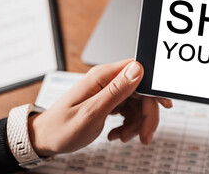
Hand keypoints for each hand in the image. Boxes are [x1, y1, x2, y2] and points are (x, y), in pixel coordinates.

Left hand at [28, 59, 171, 156]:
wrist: (45, 139)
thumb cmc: (62, 128)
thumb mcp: (91, 112)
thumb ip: (116, 90)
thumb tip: (138, 69)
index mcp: (103, 76)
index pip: (139, 71)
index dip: (154, 89)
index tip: (164, 106)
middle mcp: (107, 80)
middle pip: (142, 92)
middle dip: (146, 116)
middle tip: (144, 136)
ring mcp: (108, 91)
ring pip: (138, 104)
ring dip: (136, 124)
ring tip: (122, 137)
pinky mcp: (109, 101)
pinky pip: (129, 110)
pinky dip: (128, 125)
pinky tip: (116, 134)